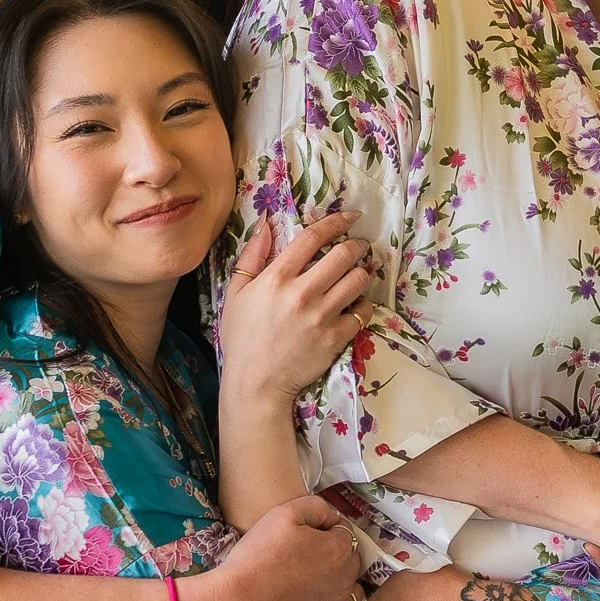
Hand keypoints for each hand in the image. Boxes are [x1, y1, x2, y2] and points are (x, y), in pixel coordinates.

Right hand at [196, 494, 361, 600]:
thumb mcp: (285, 513)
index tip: (305, 530)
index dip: (324, 525)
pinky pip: (344, 600)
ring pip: (348, 577)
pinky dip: (336, 592)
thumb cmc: (259, 558)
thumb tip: (329, 514)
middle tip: (305, 548)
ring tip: (311, 569)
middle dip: (333, 546)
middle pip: (349, 553)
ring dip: (338, 570)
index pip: (343, 528)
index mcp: (338, 549)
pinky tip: (316, 587)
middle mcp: (344, 576)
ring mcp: (337, 598)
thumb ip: (315, 506)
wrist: (241, 597)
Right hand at [219, 212, 372, 400]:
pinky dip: (363, 304)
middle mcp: (302, 293)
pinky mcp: (336, 337)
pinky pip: (363, 311)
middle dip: (355, 245)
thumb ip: (251, 256)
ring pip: (359, 279)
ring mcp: (322, 316)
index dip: (336, 221)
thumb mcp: (236, 293)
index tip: (350, 216)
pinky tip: (356, 303)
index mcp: (277, 278)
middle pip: (344, 254)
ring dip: (362, 272)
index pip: (313, 238)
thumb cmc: (242, 337)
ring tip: (359, 273)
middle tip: (357, 247)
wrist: (255, 384)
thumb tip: (266, 224)